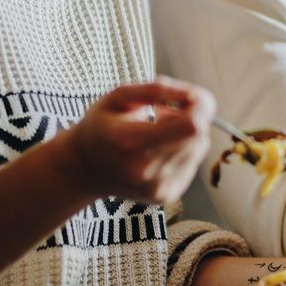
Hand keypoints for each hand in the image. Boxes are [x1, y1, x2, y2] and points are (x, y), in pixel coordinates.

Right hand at [60, 77, 215, 203]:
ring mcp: (156, 188)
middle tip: (167, 111)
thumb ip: (156, 89)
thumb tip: (193, 94)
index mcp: (130, 141)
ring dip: (187, 134)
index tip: (193, 96)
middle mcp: (144, 170)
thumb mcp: (118, 97)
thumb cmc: (102, 126)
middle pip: (198, 136)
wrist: (84, 169)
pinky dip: (184, 151)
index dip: (201, 106)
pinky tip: (159, 149)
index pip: (190, 126)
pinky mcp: (165, 196)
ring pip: (199, 148)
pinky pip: (193, 163)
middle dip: (192, 116)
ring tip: (158, 131)